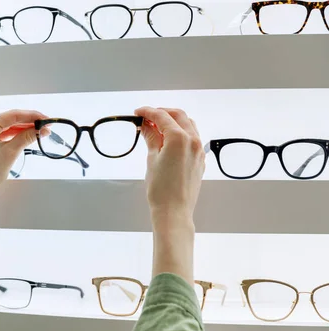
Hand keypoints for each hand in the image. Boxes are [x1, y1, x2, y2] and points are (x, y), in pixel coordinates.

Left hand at [0, 109, 46, 216]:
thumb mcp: (10, 153)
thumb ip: (26, 137)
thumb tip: (40, 129)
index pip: (14, 115)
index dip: (32, 116)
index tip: (46, 120)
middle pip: (10, 118)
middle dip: (28, 123)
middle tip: (46, 128)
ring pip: (6, 125)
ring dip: (22, 129)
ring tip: (39, 133)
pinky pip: (0, 132)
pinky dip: (12, 134)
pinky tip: (25, 135)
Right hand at [135, 107, 204, 282]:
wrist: (174, 211)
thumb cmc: (161, 189)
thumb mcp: (151, 159)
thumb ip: (151, 138)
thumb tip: (146, 126)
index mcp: (179, 138)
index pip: (162, 116)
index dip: (148, 111)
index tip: (138, 112)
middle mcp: (193, 140)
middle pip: (178, 115)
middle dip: (161, 113)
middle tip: (146, 117)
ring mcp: (198, 150)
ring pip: (188, 125)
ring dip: (173, 121)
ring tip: (156, 127)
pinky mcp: (200, 159)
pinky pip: (192, 138)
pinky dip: (180, 133)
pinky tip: (168, 140)